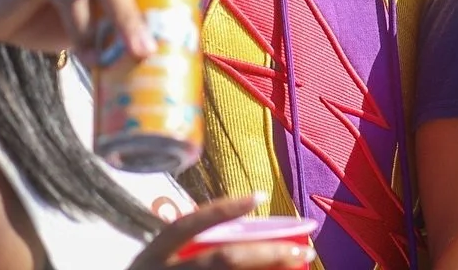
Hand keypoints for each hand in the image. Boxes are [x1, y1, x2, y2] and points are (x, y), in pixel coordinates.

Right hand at [127, 195, 314, 268]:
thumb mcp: (155, 264)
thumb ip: (185, 246)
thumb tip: (239, 228)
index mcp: (152, 256)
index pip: (186, 225)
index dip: (221, 210)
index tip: (258, 195)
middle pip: (222, 259)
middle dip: (268, 253)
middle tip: (305, 248)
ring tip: (300, 266)